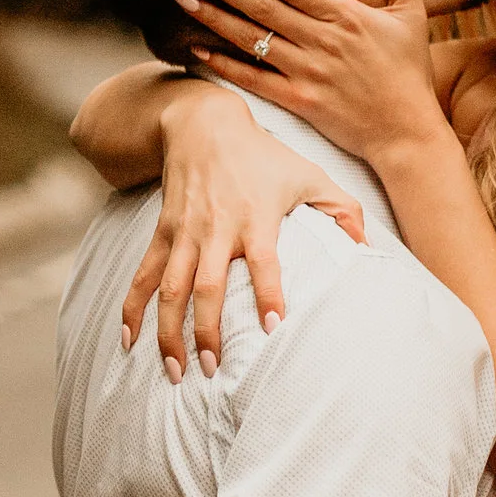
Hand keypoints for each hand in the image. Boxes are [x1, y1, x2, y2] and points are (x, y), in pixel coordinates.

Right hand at [122, 90, 365, 378]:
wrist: (203, 124)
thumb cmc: (263, 156)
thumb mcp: (309, 174)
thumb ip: (343, 210)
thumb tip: (366, 248)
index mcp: (256, 217)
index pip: (264, 260)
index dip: (268, 291)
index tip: (271, 327)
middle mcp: (217, 228)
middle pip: (208, 287)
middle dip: (207, 331)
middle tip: (213, 369)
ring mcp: (185, 233)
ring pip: (171, 289)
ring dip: (169, 333)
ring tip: (175, 372)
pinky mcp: (163, 233)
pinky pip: (143, 275)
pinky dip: (132, 308)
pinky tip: (128, 339)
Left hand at [174, 0, 443, 168]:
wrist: (408, 133)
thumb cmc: (410, 73)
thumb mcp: (412, 13)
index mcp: (346, 15)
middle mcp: (323, 40)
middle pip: (263, 8)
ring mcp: (309, 72)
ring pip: (254, 40)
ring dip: (216, 19)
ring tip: (185, 2)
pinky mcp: (300, 101)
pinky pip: (255, 79)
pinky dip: (225, 65)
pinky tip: (198, 52)